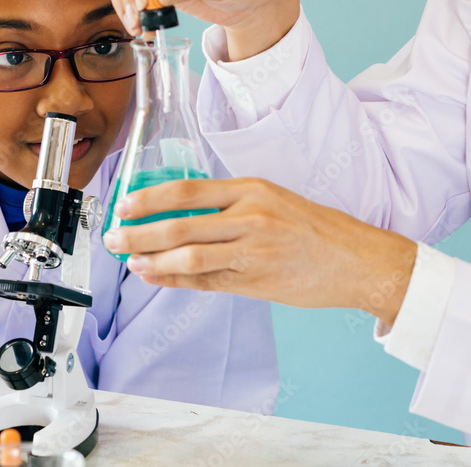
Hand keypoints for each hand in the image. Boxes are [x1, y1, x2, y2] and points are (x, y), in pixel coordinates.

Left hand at [102, 178, 417, 325]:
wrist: (357, 260)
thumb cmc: (315, 229)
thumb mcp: (273, 201)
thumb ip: (229, 206)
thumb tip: (179, 213)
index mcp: (251, 189)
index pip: (187, 190)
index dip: (149, 198)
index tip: (123, 204)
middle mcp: (250, 216)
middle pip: (180, 224)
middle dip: (138, 232)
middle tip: (113, 237)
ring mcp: (253, 250)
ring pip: (189, 255)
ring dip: (151, 258)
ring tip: (129, 260)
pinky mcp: (256, 280)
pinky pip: (206, 281)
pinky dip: (175, 279)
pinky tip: (155, 276)